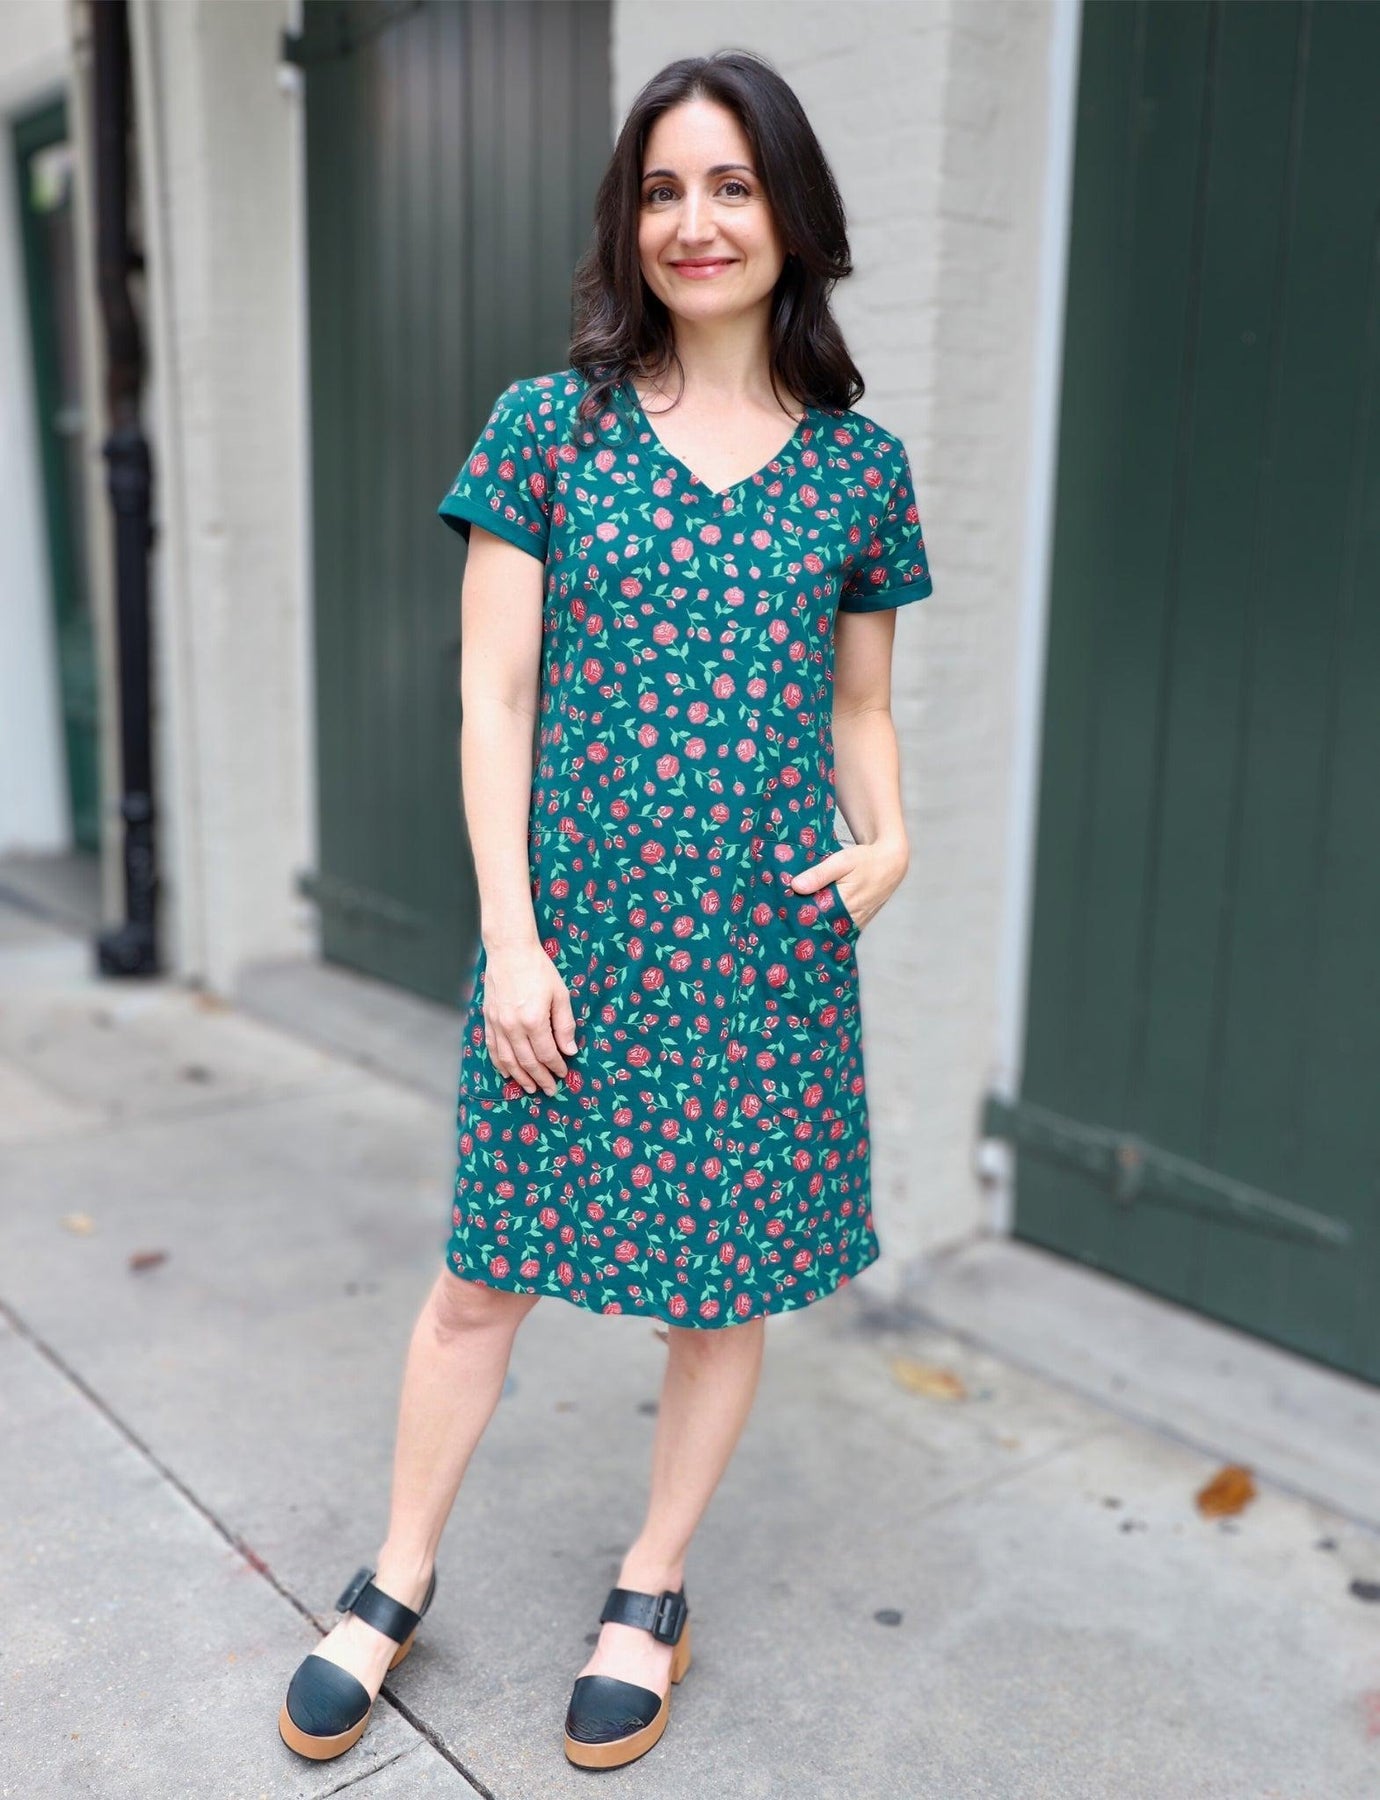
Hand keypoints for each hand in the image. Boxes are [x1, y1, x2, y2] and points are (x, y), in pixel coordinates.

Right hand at [482, 939, 577, 1094]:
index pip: (547, 1054)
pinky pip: (493, 1049)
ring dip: (520, 1077)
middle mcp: (513, 1026)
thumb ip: (565, 1025)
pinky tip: (508, 1074)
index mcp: (534, 1020)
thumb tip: (570, 1050)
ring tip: (530, 1088)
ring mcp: (498, 1024)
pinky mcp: (488, 1019)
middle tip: (550, 1090)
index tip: (564, 1074)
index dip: (556, 1067)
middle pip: (527, 1062)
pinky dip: (500, 1064)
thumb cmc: (539, 970)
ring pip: (508, 1060)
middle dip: (540, 1079)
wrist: (509, 951)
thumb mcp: (560, 994)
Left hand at [786, 838, 908, 934]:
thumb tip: (796, 886)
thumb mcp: (842, 860)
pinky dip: (827, 924)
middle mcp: (851, 919)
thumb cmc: (866, 860)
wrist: (891, 863)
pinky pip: (839, 928)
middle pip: (821, 926)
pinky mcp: (858, 923)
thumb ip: (819, 874)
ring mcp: (856, 923)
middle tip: (781, 919)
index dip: (797, 917)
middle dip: (803, 924)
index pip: (814, 918)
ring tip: (792, 921)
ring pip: (830, 929)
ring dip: (815, 925)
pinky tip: (812, 919)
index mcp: (845, 904)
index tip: (780, 914)